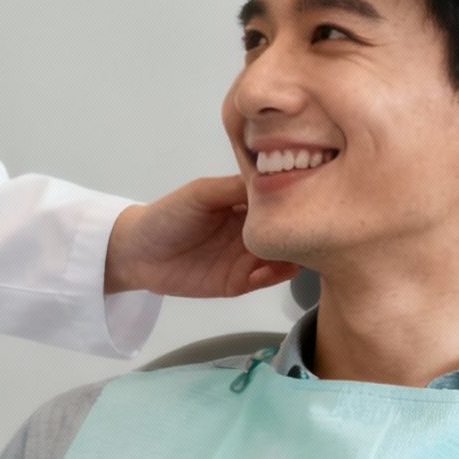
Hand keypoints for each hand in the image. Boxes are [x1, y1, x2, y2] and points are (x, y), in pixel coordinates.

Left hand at [104, 174, 300, 296]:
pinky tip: (277, 266)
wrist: (138, 253)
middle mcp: (252, 228)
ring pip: (285, 254)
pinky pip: (268, 279)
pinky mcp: (240, 282)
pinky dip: (278, 274)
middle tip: (320, 223)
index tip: (318, 191)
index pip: (282, 197)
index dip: (299, 194)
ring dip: (295, 251)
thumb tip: (277, 177)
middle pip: (289, 227)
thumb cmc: (168, 215)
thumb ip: (235, 186)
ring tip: (301, 246)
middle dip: (304, 226)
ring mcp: (248, 257)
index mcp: (245, 202)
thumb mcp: (201, 193)